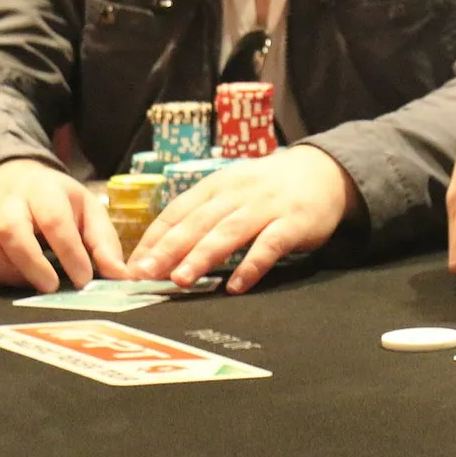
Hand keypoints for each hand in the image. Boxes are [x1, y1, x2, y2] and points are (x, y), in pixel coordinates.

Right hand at [0, 159, 127, 292]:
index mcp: (44, 190)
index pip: (55, 219)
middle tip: (52, 288)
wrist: (9, 180)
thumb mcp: (87, 210)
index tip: (84, 280)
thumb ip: (104, 242)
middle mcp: (7, 201)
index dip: (70, 252)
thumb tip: (121, 276)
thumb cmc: (57, 202)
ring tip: (32, 286)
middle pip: (11, 231)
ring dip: (9, 274)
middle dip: (32, 264)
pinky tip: (4, 286)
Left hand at [128, 146, 359, 292]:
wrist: (323, 171)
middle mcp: (238, 193)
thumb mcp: (232, 190)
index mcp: (217, 185)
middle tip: (145, 274)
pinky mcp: (293, 222)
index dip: (154, 238)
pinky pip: (270, 245)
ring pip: (228, 232)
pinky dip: (252, 265)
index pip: (178, 211)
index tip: (132, 265)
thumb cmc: (268, 188)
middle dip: (169, 248)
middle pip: (198, 222)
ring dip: (202, 255)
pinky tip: (236, 285)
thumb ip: (204, 215)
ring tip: (180, 279)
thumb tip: (161, 251)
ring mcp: (266, 207)